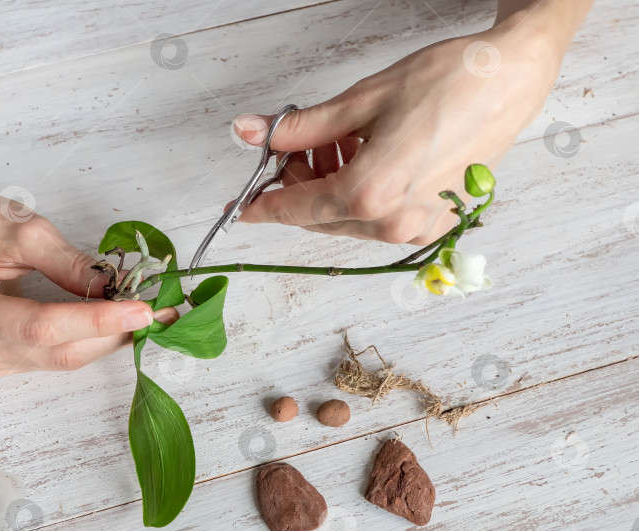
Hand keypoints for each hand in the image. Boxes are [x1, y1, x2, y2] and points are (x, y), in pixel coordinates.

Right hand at [0, 187, 175, 375]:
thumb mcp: (25, 229)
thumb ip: (70, 263)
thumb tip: (114, 289)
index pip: (41, 326)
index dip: (96, 322)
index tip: (141, 311)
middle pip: (56, 351)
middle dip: (112, 334)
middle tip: (157, 315)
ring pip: (61, 360)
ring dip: (105, 340)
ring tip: (140, 317)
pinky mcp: (1, 363)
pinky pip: (53, 359)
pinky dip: (87, 342)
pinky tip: (111, 325)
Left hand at [233, 16, 564, 244]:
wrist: (510, 81)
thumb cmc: (445, 83)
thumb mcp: (359, 101)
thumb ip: (299, 128)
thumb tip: (249, 132)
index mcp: (369, 193)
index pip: (296, 209)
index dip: (263, 206)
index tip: (241, 208)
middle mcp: (392, 222)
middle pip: (320, 217)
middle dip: (299, 186)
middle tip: (295, 149)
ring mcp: (417, 228)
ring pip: (348, 220)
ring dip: (330, 189)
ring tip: (340, 143)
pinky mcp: (436, 224)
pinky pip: (378, 220)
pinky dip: (361, 195)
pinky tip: (365, 158)